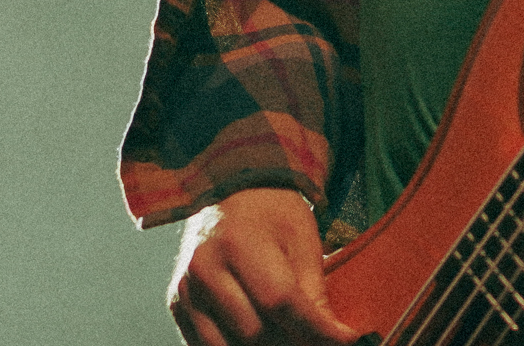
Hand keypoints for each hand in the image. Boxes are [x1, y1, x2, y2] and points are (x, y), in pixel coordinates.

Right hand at [171, 187, 360, 345]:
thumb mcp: (303, 240)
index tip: (345, 340)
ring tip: (286, 331)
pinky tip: (260, 331)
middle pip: (255, 332)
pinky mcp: (177, 305)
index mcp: (239, 242)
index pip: (281, 302)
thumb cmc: (272, 214)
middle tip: (313, 335)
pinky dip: (237, 345)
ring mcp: (186, 289)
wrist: (229, 193)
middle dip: (291, 340)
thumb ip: (314, 293)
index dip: (316, 329)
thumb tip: (334, 340)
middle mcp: (205, 268)